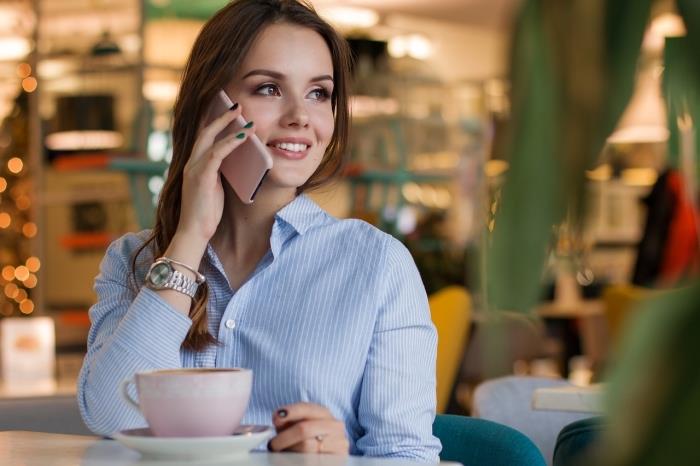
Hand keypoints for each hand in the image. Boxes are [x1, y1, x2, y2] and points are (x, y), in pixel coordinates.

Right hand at [176, 104, 253, 242]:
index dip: (215, 123)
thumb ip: (220, 173)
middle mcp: (191, 163)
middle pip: (205, 132)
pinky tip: (244, 136)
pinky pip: (217, 153)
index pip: (203, 138)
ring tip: (244, 115)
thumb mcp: (215, 188)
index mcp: (195, 166)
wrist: (194, 232)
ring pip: (210, 138)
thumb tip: (237, 161)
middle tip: (237, 105)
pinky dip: (231, 143)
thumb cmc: (206, 213)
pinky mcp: (201, 176)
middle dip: (221, 117)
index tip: (228, 112)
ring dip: (228, 125)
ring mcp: (194, 169)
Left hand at [268, 403, 349, 454]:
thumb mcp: (298, 424)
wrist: (325, 452)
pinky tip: (294, 459)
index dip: (290, 412)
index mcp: (324, 413)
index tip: (276, 418)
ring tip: (283, 452)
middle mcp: (335, 426)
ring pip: (307, 447)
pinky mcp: (338, 459)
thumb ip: (288, 420)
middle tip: (273, 444)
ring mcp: (339, 443)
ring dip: (290, 450)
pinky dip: (299, 460)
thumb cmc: (307, 437)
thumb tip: (278, 418)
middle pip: (305, 429)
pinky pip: (313, 460)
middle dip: (285, 437)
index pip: (306, 409)